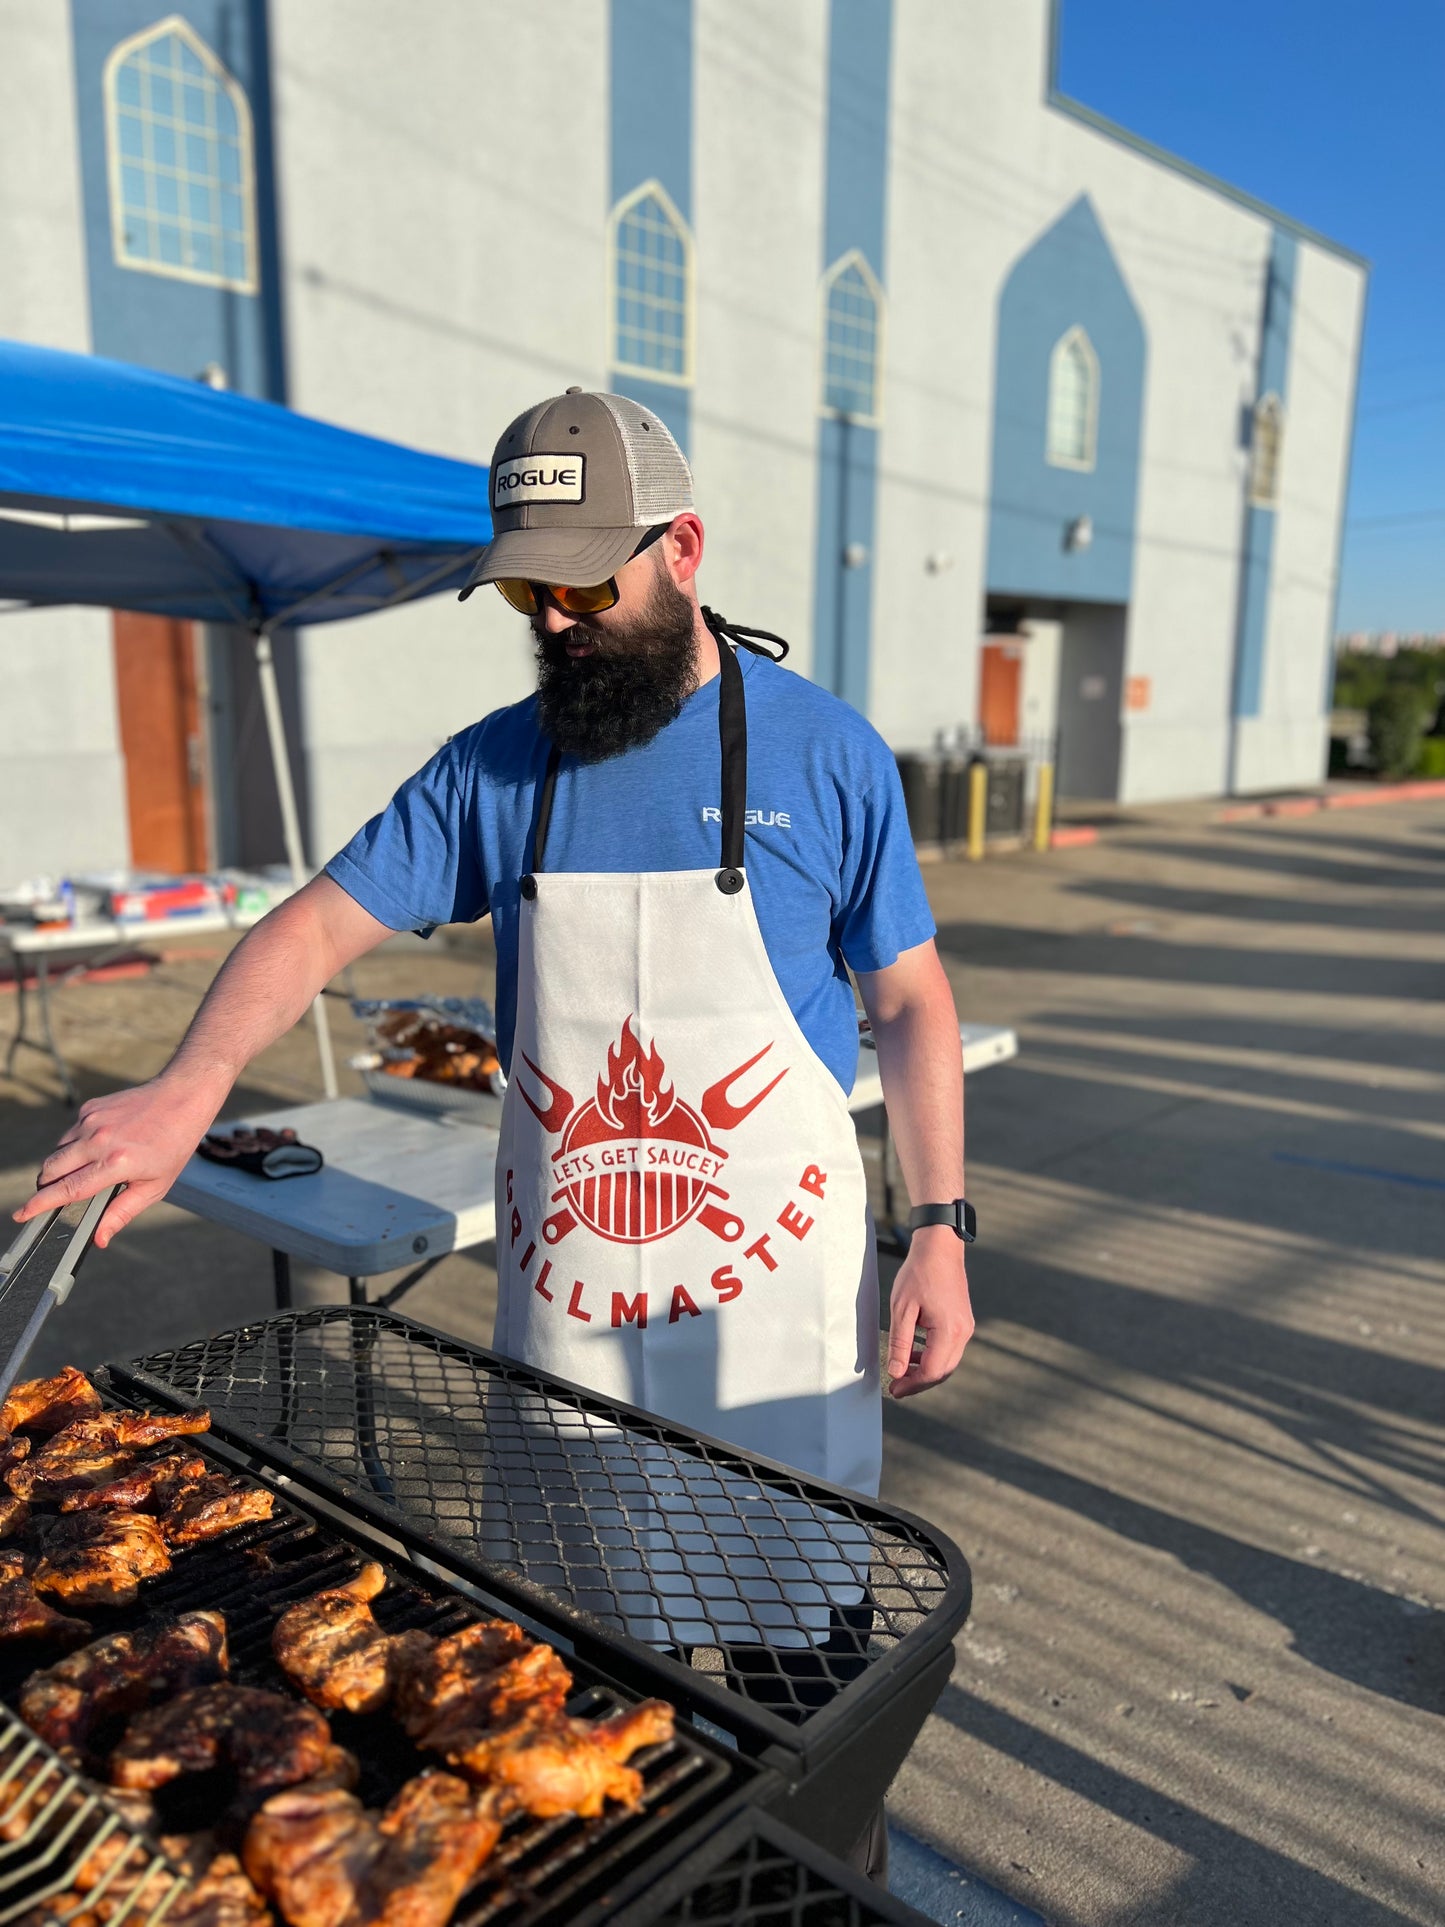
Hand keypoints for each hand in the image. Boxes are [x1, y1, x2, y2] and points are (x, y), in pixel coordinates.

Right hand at [12, 1072, 227, 1247]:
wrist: (181, 1098)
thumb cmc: (173, 1145)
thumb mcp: (155, 1186)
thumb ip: (122, 1213)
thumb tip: (100, 1238)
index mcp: (116, 1163)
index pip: (68, 1189)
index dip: (41, 1204)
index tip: (22, 1214)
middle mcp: (98, 1140)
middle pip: (51, 1170)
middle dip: (46, 1187)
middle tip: (54, 1196)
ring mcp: (91, 1121)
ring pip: (57, 1152)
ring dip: (61, 1166)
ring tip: (88, 1169)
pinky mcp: (89, 1108)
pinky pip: (69, 1134)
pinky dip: (75, 1146)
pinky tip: (99, 1146)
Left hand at [885, 1225, 974, 1398]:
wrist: (940, 1247)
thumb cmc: (919, 1273)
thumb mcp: (902, 1309)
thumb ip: (900, 1344)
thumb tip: (897, 1372)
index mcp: (950, 1330)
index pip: (932, 1371)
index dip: (912, 1385)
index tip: (893, 1389)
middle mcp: (963, 1332)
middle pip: (943, 1371)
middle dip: (919, 1382)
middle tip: (896, 1387)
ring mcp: (966, 1328)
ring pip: (947, 1362)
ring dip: (926, 1371)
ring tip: (902, 1372)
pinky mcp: (963, 1322)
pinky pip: (949, 1349)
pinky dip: (933, 1356)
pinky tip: (915, 1353)